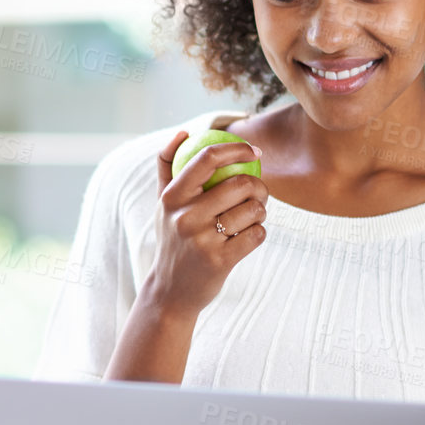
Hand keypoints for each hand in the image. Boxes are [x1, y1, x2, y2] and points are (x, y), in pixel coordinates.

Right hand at [146, 128, 268, 317]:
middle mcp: (185, 216)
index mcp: (171, 197)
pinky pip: (257, 235)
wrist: (170, 291)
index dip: (236, 149)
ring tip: (252, 218)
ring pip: (253, 210)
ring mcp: (202, 240)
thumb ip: (167, 168)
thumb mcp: (163, 205)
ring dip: (261, 212)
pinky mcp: (220, 261)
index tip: (255, 152)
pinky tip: (249, 236)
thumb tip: (182, 133)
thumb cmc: (172, 240)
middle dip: (260, 186)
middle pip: (240, 184)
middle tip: (259, 193)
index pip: (207, 158)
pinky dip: (259, 233)